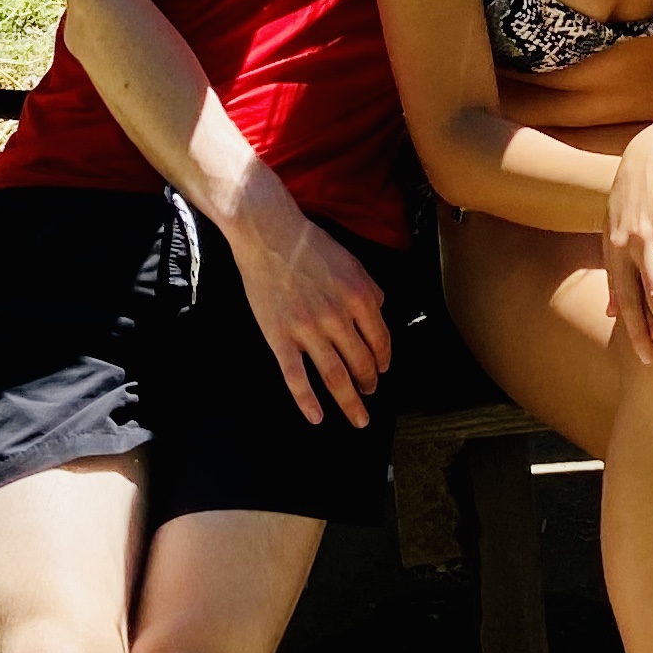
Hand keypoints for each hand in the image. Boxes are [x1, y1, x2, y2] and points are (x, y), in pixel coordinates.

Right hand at [228, 206, 392, 426]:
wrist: (269, 234)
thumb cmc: (310, 245)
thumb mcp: (352, 261)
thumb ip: (370, 289)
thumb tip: (380, 312)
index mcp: (359, 296)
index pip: (380, 339)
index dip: (384, 360)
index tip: (383, 371)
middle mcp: (338, 317)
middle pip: (361, 362)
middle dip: (370, 383)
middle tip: (370, 393)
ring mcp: (308, 330)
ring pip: (335, 376)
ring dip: (349, 400)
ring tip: (358, 416)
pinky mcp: (279, 338)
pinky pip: (296, 378)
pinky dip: (307, 402)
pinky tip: (316, 417)